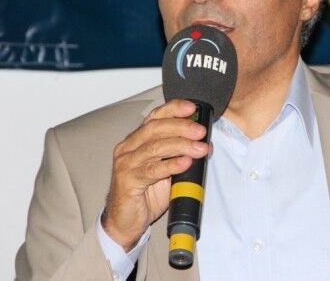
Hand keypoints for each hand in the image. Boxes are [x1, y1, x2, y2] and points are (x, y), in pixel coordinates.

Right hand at [101, 99, 209, 251]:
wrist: (125, 222)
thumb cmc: (146, 194)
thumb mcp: (165, 169)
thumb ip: (179, 154)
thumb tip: (204, 143)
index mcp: (137, 140)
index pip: (155, 117)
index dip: (173, 109)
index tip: (192, 108)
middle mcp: (128, 147)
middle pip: (155, 128)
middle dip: (181, 127)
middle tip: (201, 131)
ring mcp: (125, 164)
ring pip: (155, 147)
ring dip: (182, 146)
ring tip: (200, 148)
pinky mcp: (127, 181)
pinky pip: (152, 170)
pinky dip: (171, 165)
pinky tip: (185, 163)